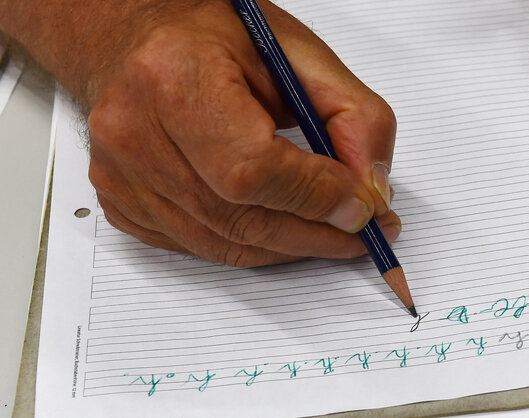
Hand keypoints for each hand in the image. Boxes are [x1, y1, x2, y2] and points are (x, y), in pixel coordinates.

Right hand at [1, 0, 399, 265]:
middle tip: (361, 233)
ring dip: (290, 246)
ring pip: (224, 243)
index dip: (315, 196)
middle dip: (316, 233)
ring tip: (333, 233)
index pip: (253, 169)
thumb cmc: (208, 35)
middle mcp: (135, 130)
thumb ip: (351, 116)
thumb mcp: (296, 54)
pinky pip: (199, 246)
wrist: (133, 36)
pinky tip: (281, 226)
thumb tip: (370, 190)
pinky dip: (250, 244)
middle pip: (241, 218)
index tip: (361, 205)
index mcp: (177, 77)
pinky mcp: (120, 201)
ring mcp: (120, 173)